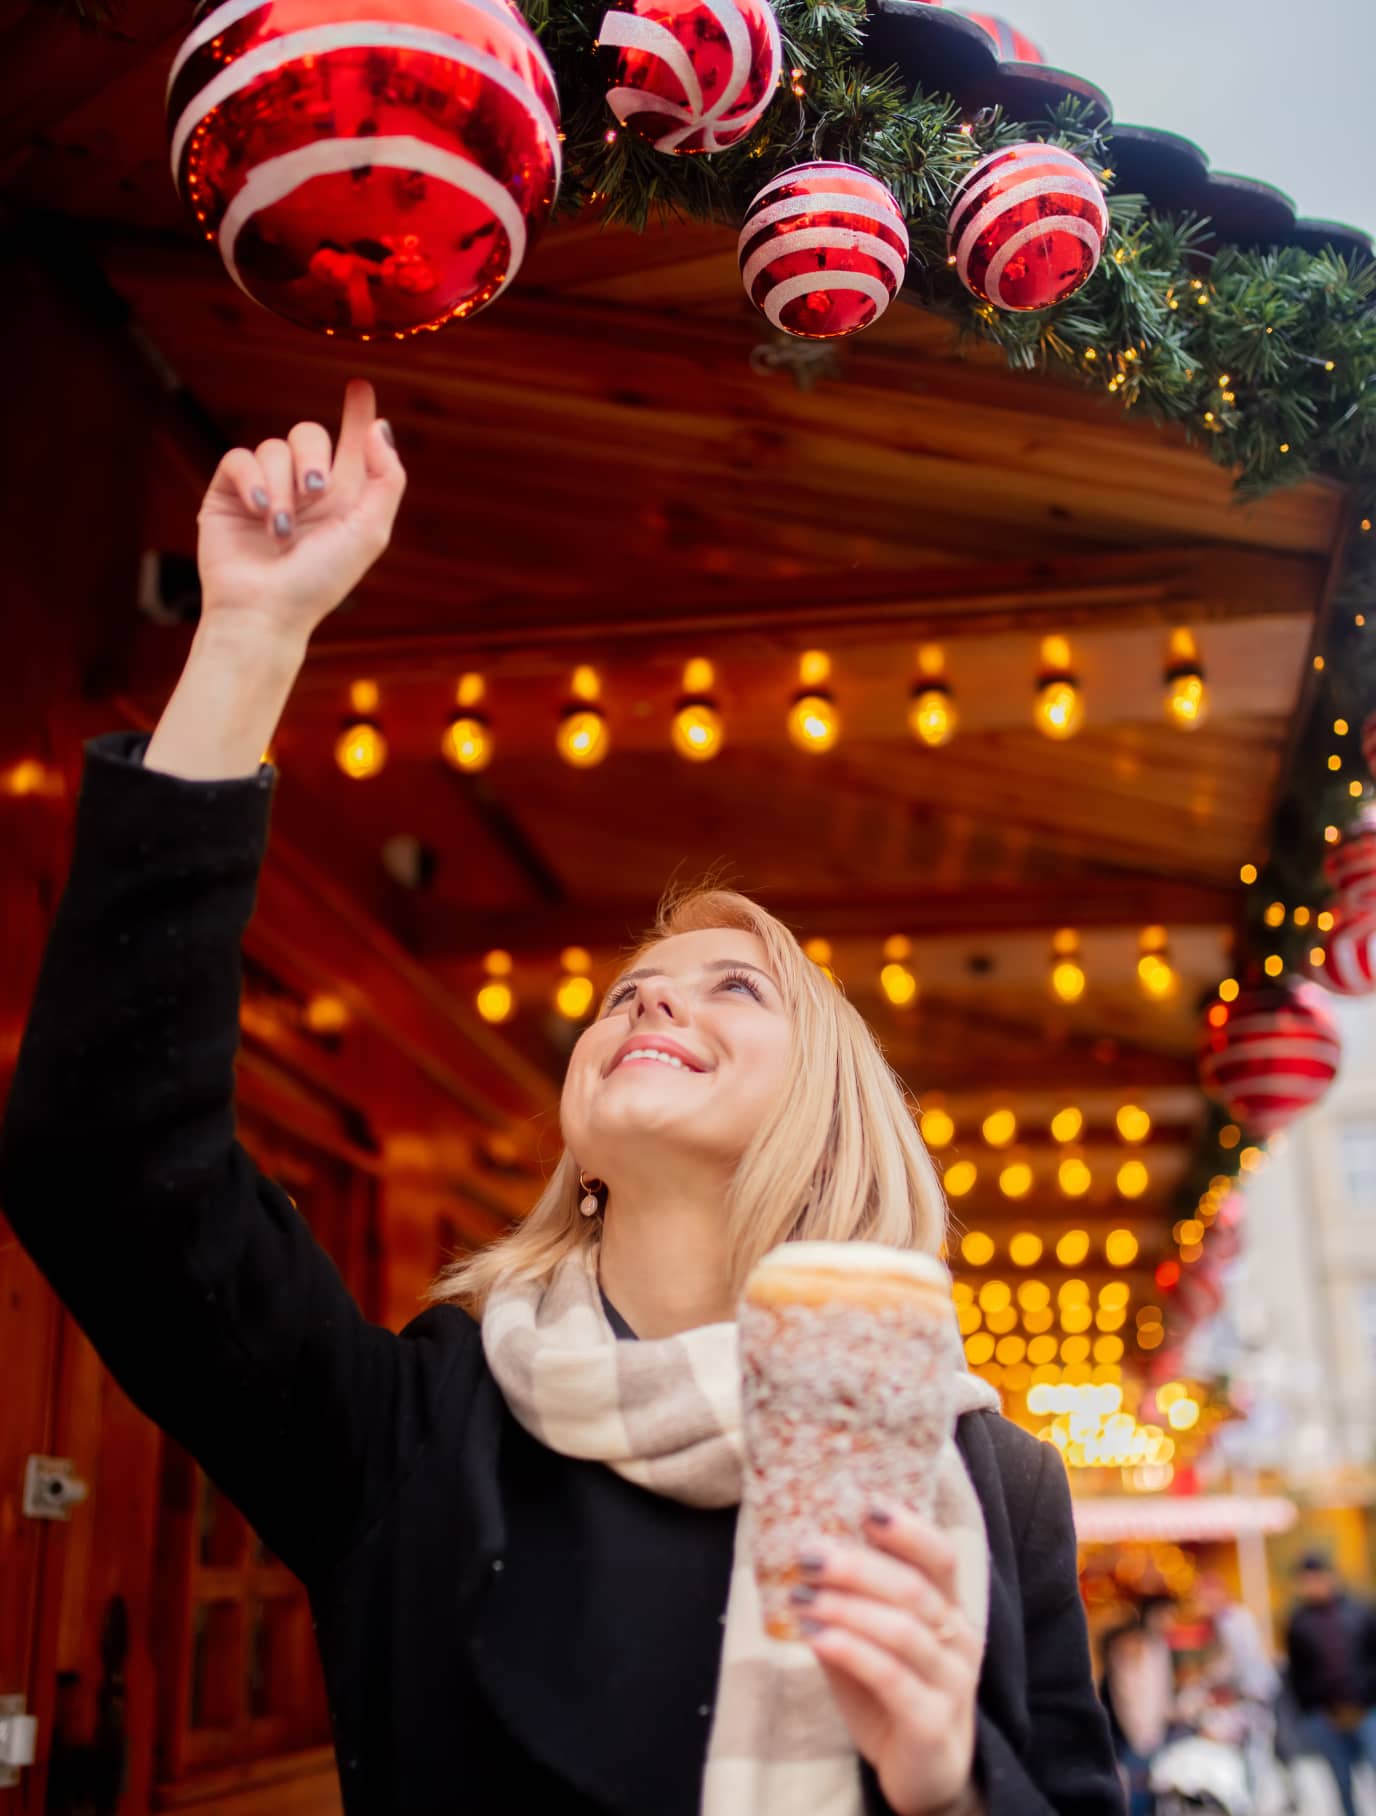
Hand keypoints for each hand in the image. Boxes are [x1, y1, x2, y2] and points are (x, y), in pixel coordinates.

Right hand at [196, 377, 405, 652]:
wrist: (265, 610)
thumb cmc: (319, 581)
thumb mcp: (369, 531)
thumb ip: (384, 478)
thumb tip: (380, 427)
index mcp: (342, 498)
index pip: (350, 444)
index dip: (357, 414)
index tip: (359, 386)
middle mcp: (304, 490)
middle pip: (309, 434)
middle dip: (314, 456)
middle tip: (316, 492)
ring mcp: (265, 489)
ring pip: (273, 447)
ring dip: (282, 486)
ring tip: (281, 528)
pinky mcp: (229, 493)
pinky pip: (240, 458)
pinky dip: (251, 480)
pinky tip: (258, 510)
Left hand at [793, 1500, 979, 1815]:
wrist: (925, 1775)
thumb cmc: (893, 1696)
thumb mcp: (869, 1643)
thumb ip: (848, 1606)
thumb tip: (802, 1561)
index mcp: (949, 1608)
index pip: (940, 1556)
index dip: (907, 1529)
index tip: (865, 1507)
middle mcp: (958, 1639)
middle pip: (913, 1588)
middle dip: (856, 1566)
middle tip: (808, 1554)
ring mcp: (952, 1682)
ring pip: (901, 1630)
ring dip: (845, 1606)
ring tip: (801, 1595)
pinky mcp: (931, 1722)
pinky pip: (891, 1676)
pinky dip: (850, 1649)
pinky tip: (815, 1636)